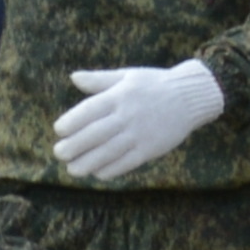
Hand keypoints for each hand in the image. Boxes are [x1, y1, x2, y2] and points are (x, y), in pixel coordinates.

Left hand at [49, 59, 229, 179]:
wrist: (191, 97)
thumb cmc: (155, 84)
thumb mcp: (128, 76)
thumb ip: (100, 80)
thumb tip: (73, 77)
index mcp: (120, 95)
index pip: (90, 110)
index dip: (71, 122)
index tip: (59, 130)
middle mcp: (128, 115)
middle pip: (95, 134)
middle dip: (74, 146)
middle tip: (59, 153)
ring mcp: (140, 134)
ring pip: (108, 152)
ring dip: (87, 163)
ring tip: (72, 169)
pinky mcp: (151, 149)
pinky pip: (126, 163)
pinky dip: (110, 170)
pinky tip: (97, 173)